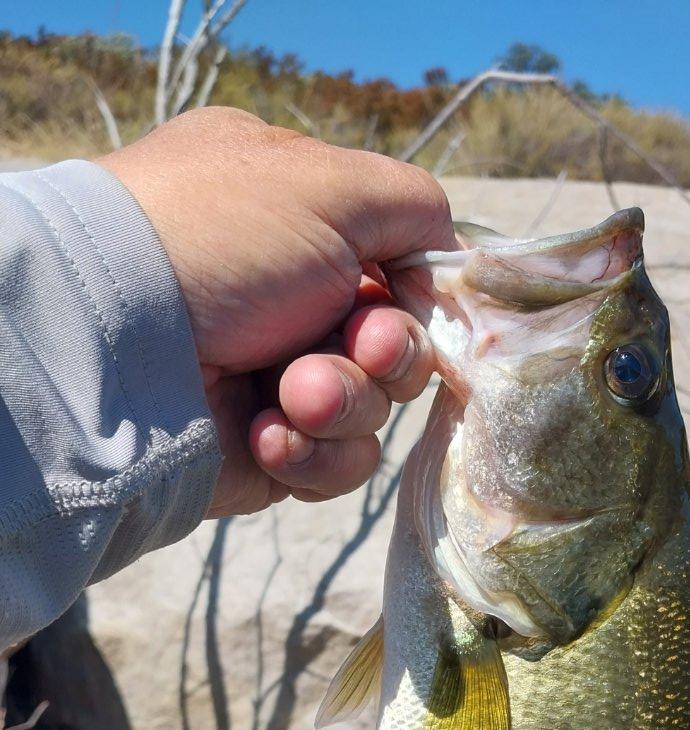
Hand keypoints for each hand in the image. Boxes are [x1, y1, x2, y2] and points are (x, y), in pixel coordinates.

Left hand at [97, 107, 452, 516]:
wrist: (122, 343)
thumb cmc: (224, 239)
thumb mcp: (329, 183)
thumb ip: (414, 205)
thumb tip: (445, 259)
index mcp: (297, 221)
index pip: (398, 267)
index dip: (417, 292)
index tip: (410, 295)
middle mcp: (288, 298)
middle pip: (397, 346)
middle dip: (386, 353)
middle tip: (355, 346)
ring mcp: (277, 377)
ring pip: (373, 411)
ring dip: (343, 403)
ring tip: (289, 395)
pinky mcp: (269, 449)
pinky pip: (338, 464)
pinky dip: (313, 453)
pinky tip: (264, 434)